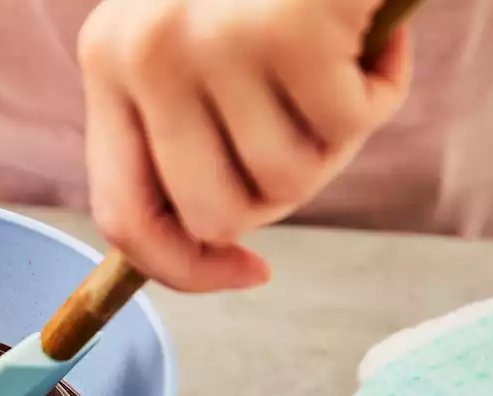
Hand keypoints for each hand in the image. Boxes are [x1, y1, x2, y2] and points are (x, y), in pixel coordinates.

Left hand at [78, 0, 411, 290]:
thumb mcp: (198, 39)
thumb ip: (190, 130)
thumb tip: (221, 245)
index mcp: (110, 63)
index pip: (122, 215)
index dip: (186, 268)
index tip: (246, 272)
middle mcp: (144, 55)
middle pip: (215, 215)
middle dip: (281, 194)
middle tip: (310, 123)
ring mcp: (211, 41)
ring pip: (290, 180)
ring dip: (336, 134)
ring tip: (336, 55)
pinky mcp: (286, 28)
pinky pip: (353, 123)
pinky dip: (381, 87)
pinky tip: (367, 26)